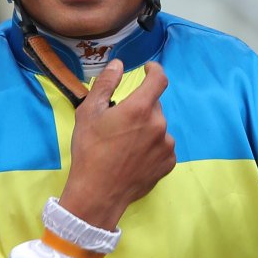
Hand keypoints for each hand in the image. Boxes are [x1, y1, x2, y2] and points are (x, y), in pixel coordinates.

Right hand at [58, 60, 173, 229]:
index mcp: (140, 109)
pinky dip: (152, 146)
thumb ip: (106, 84)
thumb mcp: (89, 113)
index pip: (159, 79)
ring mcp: (166, 146)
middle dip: (140, 107)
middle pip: (154, 106)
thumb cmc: (90, 150)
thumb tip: (118, 64)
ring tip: (125, 144)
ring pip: (159, 127)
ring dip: (146, 128)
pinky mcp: (168, 163)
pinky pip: (162, 146)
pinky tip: (134, 157)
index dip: (154, 70)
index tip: (148, 69)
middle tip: (120, 122)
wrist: (98, 193)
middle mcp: (159, 125)